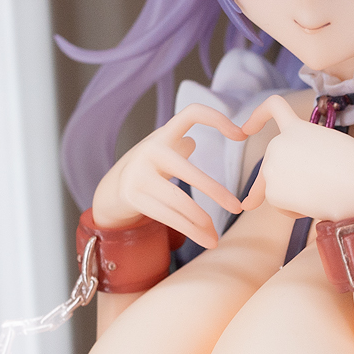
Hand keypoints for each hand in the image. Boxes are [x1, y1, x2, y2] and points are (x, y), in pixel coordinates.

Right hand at [91, 103, 257, 250]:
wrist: (112, 188)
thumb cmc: (151, 169)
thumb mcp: (165, 152)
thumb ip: (180, 147)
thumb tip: (192, 142)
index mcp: (164, 134)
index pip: (192, 113)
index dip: (217, 119)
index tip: (241, 135)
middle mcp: (150, 149)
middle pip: (189, 172)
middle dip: (215, 192)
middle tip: (237, 207)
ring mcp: (139, 173)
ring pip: (179, 201)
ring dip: (202, 221)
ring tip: (216, 237)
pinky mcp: (133, 196)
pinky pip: (169, 216)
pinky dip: (190, 230)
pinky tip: (206, 239)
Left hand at [241, 94, 353, 220]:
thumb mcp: (331, 144)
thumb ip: (307, 147)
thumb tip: (290, 171)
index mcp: (297, 127)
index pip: (274, 106)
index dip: (258, 116)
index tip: (246, 128)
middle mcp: (278, 144)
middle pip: (272, 162)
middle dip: (275, 181)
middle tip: (295, 194)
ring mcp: (272, 168)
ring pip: (275, 185)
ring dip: (292, 195)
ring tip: (320, 194)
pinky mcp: (272, 192)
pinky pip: (280, 205)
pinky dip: (294, 210)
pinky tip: (314, 204)